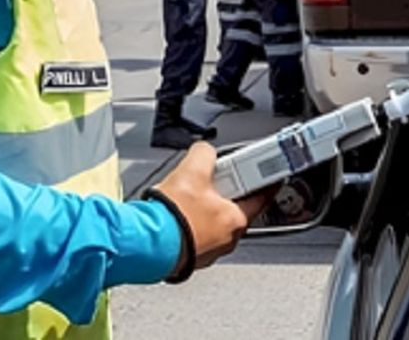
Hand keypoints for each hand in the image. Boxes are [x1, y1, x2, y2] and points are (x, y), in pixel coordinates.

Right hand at [153, 142, 255, 271]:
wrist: (145, 246)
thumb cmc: (173, 218)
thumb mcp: (192, 170)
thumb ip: (204, 154)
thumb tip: (205, 152)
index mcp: (237, 220)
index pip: (261, 195)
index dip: (262, 177)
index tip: (263, 169)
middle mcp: (227, 239)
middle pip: (233, 205)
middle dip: (222, 189)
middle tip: (208, 178)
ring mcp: (209, 250)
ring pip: (212, 220)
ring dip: (202, 207)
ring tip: (184, 196)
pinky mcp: (190, 256)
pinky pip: (195, 233)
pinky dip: (188, 222)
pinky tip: (174, 213)